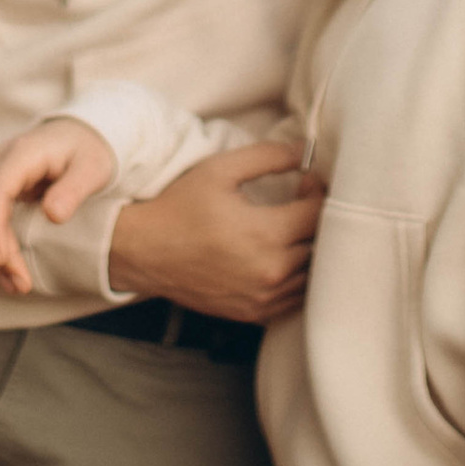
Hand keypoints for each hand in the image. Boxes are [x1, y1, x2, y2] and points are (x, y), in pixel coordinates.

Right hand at [0, 118, 119, 295]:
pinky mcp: (5, 191)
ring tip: (18, 286)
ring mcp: (2, 177)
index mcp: (22, 154)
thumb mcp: (92, 167)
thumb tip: (53, 215)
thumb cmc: (91, 149)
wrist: (86, 134)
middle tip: (20, 284)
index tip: (1, 258)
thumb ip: (73, 189)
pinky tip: (11, 273)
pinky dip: (0, 247)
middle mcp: (4, 163)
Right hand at [108, 141, 319, 323]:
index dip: (317, 192)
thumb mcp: (221, 169)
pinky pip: (294, 299)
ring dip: (310, 251)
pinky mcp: (253, 313)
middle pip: (320, 246)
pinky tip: (280, 258)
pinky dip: (297, 279)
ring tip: (291, 230)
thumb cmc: (180, 206)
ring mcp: (263, 297)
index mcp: (266, 234)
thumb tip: (305, 151)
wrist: (144, 251)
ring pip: (312, 276)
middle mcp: (270, 271)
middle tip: (300, 202)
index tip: (304, 182)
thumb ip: (268, 156)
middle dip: (317, 220)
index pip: (318, 214)